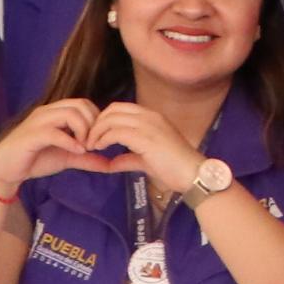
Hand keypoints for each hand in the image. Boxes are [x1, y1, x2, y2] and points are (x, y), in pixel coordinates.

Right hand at [0, 99, 119, 191]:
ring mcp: (38, 122)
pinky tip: (77, 151)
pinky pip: (54, 132)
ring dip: (83, 131)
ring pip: (69, 114)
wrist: (5, 170)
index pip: (85, 104)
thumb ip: (88, 159)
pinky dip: (70, 141)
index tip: (99, 139)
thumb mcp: (68, 158)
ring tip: (85, 148)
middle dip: (93, 124)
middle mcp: (48, 112)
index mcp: (56, 112)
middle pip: (80, 104)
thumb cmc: (35, 159)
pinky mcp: (31, 135)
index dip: (97, 120)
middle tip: (93, 143)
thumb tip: (111, 165)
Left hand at [81, 101, 208, 201]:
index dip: (104, 119)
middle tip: (89, 140)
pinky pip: (115, 132)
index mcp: (153, 117)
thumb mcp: (148, 161)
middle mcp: (150, 116)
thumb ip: (128, 159)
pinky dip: (103, 139)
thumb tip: (110, 163)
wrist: (194, 175)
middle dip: (96, 123)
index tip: (97, 136)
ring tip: (91, 145)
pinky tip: (100, 148)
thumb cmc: (175, 169)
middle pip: (113, 110)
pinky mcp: (145, 138)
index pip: (120, 108)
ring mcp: (148, 126)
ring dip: (97, 132)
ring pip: (111, 119)